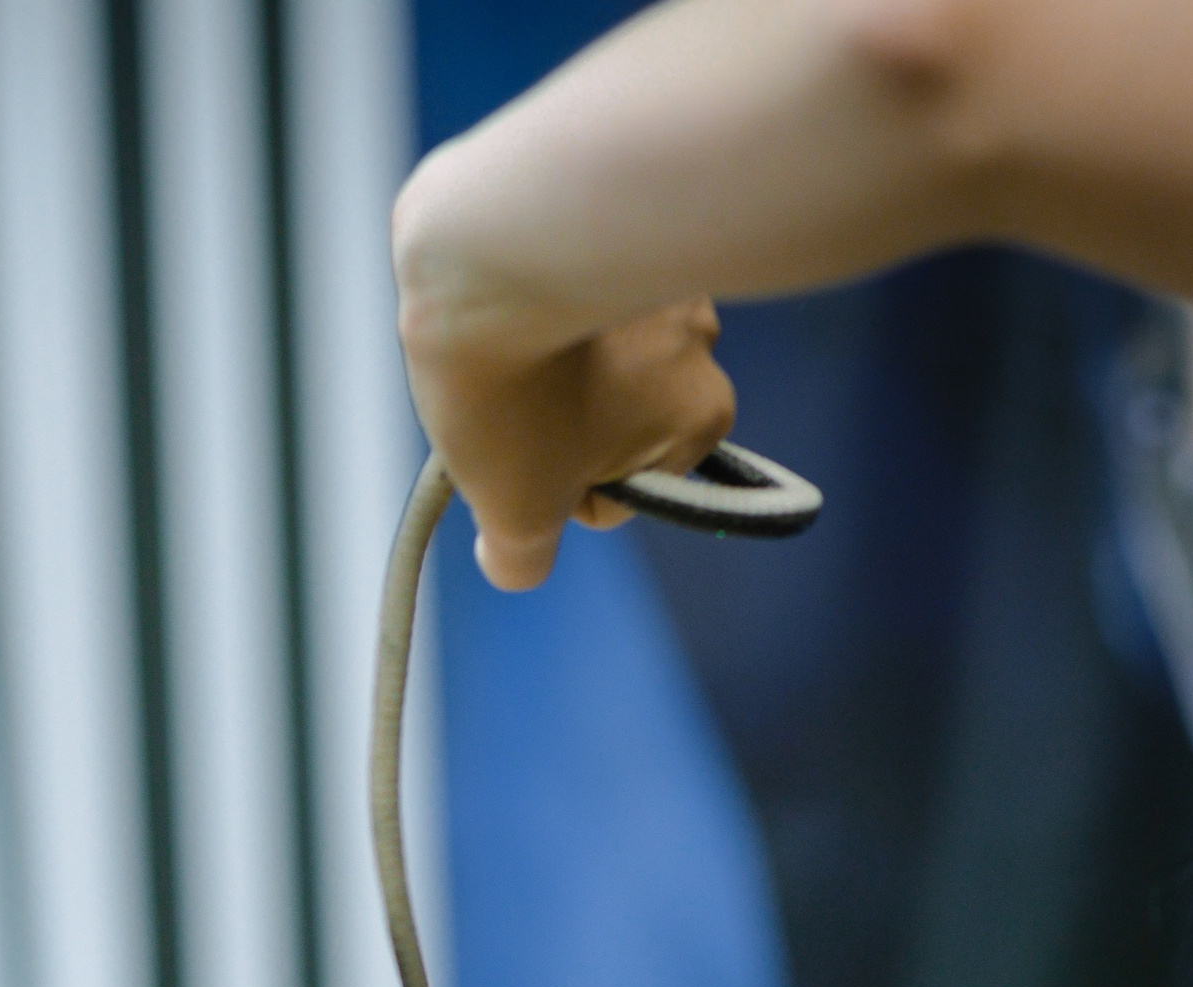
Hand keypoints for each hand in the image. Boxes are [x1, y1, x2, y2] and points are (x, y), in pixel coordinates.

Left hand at [394, 266, 735, 590]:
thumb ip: (522, 560)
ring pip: (591, 346)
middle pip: (608, 412)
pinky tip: (503, 288)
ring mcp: (664, 265)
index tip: (525, 454)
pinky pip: (569, 279)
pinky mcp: (624, 216)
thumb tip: (514, 564)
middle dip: (554, 414)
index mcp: (703, 418)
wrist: (489, 242)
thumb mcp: (514, 509)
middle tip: (507, 392)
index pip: (617, 489)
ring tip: (499, 338)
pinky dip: (535, 292)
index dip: (555, 486)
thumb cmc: (513, 388)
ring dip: (543, 352)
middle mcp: (703, 338)